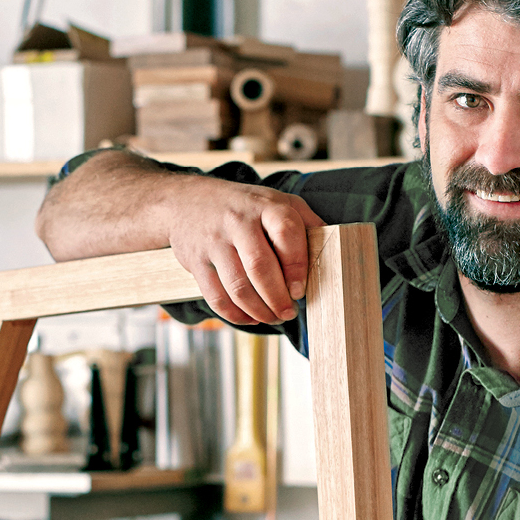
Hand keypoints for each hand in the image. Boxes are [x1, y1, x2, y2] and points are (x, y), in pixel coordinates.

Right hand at [167, 184, 325, 325]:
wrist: (185, 201)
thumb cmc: (243, 206)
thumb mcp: (276, 201)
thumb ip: (305, 222)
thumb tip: (335, 249)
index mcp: (265, 206)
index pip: (286, 233)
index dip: (297, 266)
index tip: (300, 290)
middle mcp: (237, 221)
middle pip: (259, 266)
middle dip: (277, 298)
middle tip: (289, 312)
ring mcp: (214, 242)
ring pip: (237, 286)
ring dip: (258, 310)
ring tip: (272, 317)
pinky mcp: (196, 262)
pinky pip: (216, 296)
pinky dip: (235, 315)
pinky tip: (250, 317)